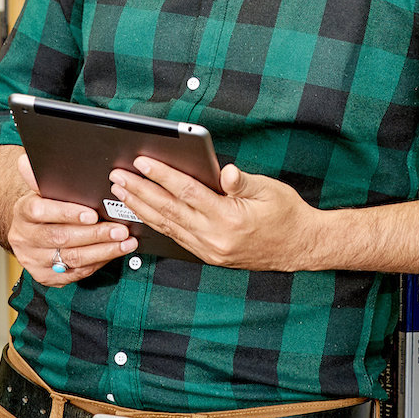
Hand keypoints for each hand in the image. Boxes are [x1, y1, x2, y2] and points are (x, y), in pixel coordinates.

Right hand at [8, 153, 137, 286]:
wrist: (30, 233)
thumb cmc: (43, 208)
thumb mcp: (41, 192)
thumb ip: (39, 178)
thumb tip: (27, 160)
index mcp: (23, 213)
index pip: (41, 212)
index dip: (67, 213)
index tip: (92, 214)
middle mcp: (24, 239)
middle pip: (60, 238)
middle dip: (94, 234)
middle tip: (120, 230)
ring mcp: (33, 260)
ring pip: (71, 258)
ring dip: (102, 251)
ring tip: (125, 242)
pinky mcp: (45, 276)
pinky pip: (75, 272)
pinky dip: (97, 263)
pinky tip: (113, 253)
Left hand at [109, 159, 321, 271]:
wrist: (300, 247)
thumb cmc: (286, 213)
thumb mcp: (269, 190)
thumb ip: (242, 182)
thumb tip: (226, 172)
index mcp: (229, 219)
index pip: (188, 193)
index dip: (163, 176)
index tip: (143, 162)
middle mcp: (215, 238)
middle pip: (170, 211)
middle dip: (141, 192)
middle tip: (118, 176)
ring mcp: (210, 250)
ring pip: (168, 227)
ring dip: (142, 208)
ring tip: (122, 192)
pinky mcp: (209, 256)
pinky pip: (176, 238)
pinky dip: (157, 223)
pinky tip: (143, 212)